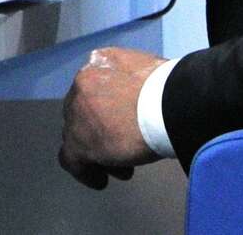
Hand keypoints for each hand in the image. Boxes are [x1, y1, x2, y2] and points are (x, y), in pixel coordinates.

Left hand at [59, 46, 163, 189]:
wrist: (170, 105)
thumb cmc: (170, 89)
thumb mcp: (148, 74)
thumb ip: (133, 84)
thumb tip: (139, 100)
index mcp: (100, 61)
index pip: (95, 89)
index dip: (107, 110)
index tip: (123, 125)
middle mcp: (82, 83)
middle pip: (84, 113)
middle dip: (101, 132)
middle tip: (122, 148)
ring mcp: (76, 113)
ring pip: (78, 136)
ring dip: (98, 153)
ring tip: (121, 169)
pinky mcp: (78, 142)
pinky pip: (72, 160)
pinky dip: (85, 172)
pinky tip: (100, 181)